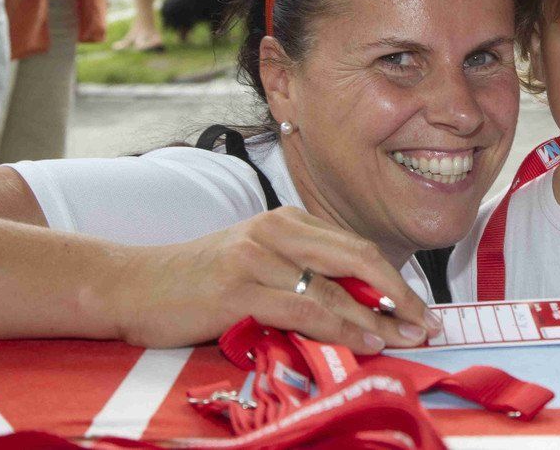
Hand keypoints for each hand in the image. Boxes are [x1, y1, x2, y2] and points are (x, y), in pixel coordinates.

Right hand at [104, 206, 440, 352]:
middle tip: (426, 321)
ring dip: (377, 316)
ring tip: (407, 337)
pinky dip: (341, 326)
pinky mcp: (239, 287)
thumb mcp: (258, 264)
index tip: (418, 306)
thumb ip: (303, 276)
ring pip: (335, 287)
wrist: (132, 284)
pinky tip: (365, 338)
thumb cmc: (198, 280)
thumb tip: (361, 307)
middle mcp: (278, 231)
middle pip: (357, 257)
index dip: (393, 277)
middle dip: (399, 292)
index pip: (355, 247)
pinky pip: (304, 309)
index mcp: (288, 221)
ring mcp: (258, 256)